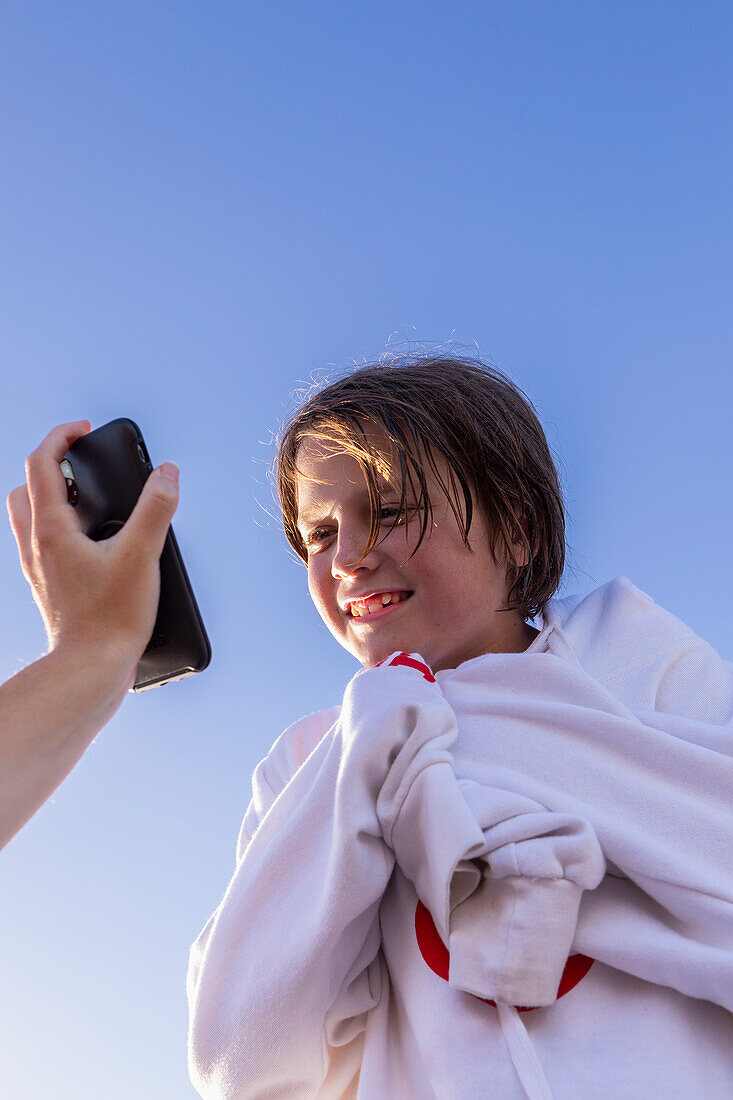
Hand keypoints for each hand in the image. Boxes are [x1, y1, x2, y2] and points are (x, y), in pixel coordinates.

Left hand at [6, 420, 179, 681]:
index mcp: (52, 529)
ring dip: (52, 497)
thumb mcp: (142, 556)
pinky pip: (44, 544)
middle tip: (84, 464)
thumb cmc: (111, 619)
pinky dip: (61, 529)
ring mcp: (39, 568)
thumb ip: (157, 509)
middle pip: (27, 487)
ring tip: (90, 501)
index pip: (42, 462)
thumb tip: (167, 473)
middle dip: (52, 465)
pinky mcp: (50, 587)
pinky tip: (94, 544)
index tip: (85, 430)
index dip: (62, 436)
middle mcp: (37, 545)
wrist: (90, 670)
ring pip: (30, 516)